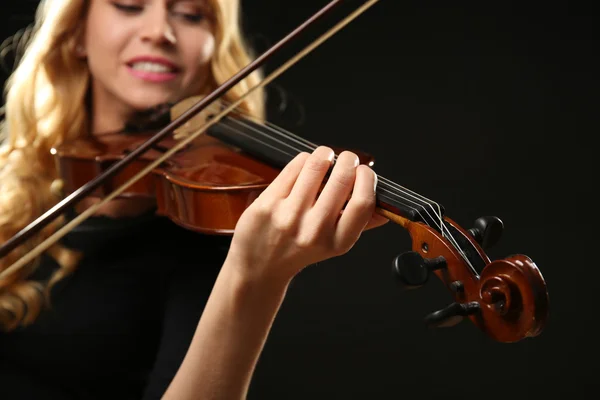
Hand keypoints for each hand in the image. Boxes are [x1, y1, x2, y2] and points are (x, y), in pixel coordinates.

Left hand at [226, 146, 388, 285]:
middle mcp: (314, 231)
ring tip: (325, 157)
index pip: (363, 203)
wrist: (260, 268)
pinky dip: (303, 161)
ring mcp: (289, 217)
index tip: (364, 172)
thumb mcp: (333, 245)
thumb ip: (360, 225)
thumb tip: (387, 208)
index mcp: (337, 242)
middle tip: (346, 159)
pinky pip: (293, 168)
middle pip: (342, 179)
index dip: (367, 179)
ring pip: (316, 166)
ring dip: (325, 155)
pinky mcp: (267, 205)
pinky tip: (303, 166)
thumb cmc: (300, 251)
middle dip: (348, 160)